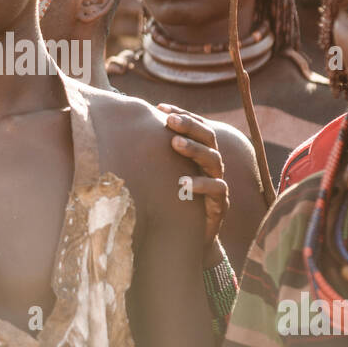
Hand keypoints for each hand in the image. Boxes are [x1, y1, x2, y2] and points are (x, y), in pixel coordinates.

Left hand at [159, 104, 228, 247]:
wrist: (190, 240)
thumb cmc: (173, 202)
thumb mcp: (163, 176)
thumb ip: (155, 156)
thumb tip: (127, 132)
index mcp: (200, 154)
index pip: (196, 126)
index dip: (182, 114)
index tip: (160, 107)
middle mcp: (211, 166)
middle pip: (208, 137)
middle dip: (189, 126)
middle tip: (169, 120)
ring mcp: (217, 183)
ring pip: (214, 159)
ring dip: (194, 149)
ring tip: (174, 143)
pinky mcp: (220, 205)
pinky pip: (218, 189)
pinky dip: (202, 184)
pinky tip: (184, 182)